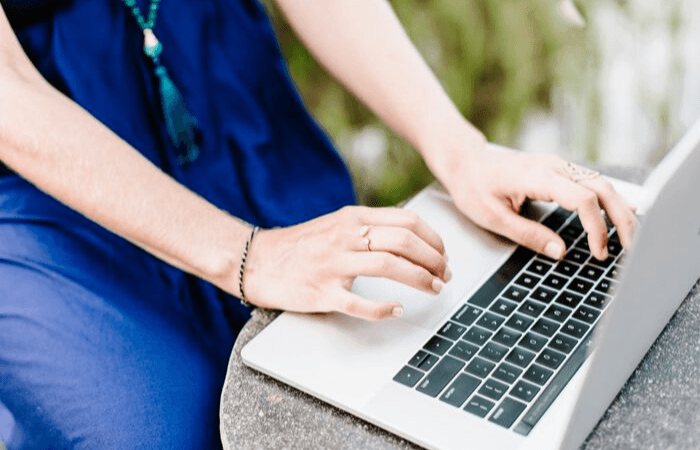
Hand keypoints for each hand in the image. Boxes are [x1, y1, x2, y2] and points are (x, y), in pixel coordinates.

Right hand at [242, 206, 450, 320]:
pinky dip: (383, 308)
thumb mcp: (337, 225)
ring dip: (419, 279)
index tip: (443, 255)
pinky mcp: (321, 292)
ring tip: (433, 288)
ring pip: (388, 266)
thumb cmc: (301, 246)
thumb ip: (369, 227)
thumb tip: (410, 237)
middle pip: (403, 241)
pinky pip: (358, 302)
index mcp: (352, 218)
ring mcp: (333, 264)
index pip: (406, 221)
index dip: (433, 239)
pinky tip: (397, 310)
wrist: (256, 260)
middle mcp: (345, 236)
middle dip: (433, 259)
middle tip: (444, 275)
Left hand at [445, 146, 637, 260]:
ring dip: (619, 209)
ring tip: (630, 237)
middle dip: (621, 218)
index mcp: (538, 176)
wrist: (465, 162)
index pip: (583, 199)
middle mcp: (554, 166)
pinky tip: (622, 212)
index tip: (599, 251)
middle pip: (602, 188)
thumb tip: (559, 252)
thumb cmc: (473, 188)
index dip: (597, 227)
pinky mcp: (558, 170)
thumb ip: (527, 234)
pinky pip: (590, 182)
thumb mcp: (493, 217)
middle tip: (631, 248)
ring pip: (600, 183)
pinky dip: (608, 199)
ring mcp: (558, 165)